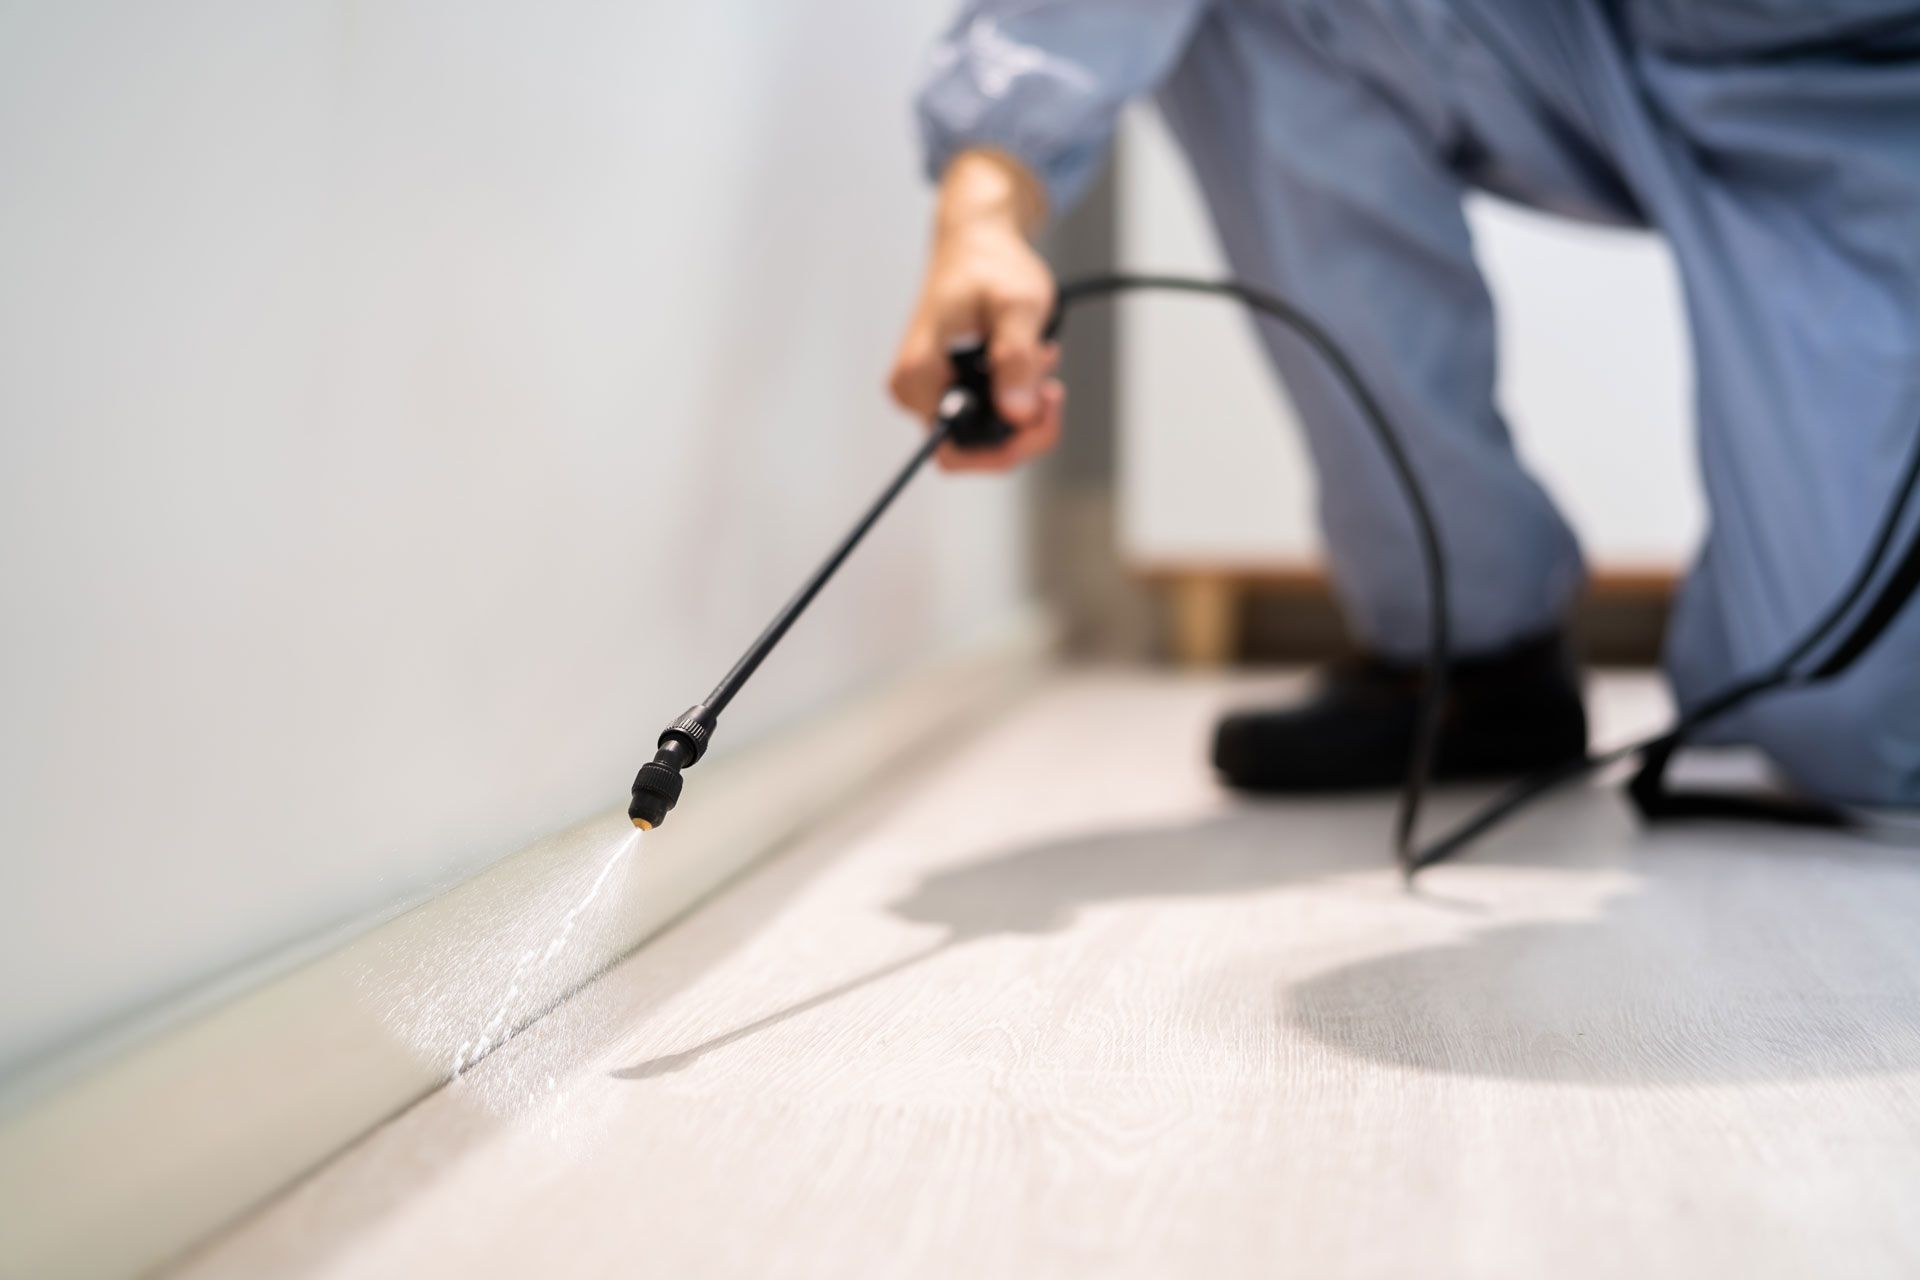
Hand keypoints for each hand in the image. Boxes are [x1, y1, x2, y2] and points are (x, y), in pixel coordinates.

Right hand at [889, 149, 1063, 471]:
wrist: (976, 241)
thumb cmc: (990, 266)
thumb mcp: (1016, 305)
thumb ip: (1016, 358)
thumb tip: (1016, 414)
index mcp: (917, 376)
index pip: (958, 450)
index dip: (1011, 438)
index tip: (1046, 397)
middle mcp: (915, 393)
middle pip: (974, 452)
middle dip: (1024, 424)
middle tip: (1050, 381)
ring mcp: (931, 394)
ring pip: (986, 438)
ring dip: (1025, 407)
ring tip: (1039, 355)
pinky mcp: (948, 391)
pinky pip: (988, 419)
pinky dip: (1019, 397)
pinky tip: (1028, 358)